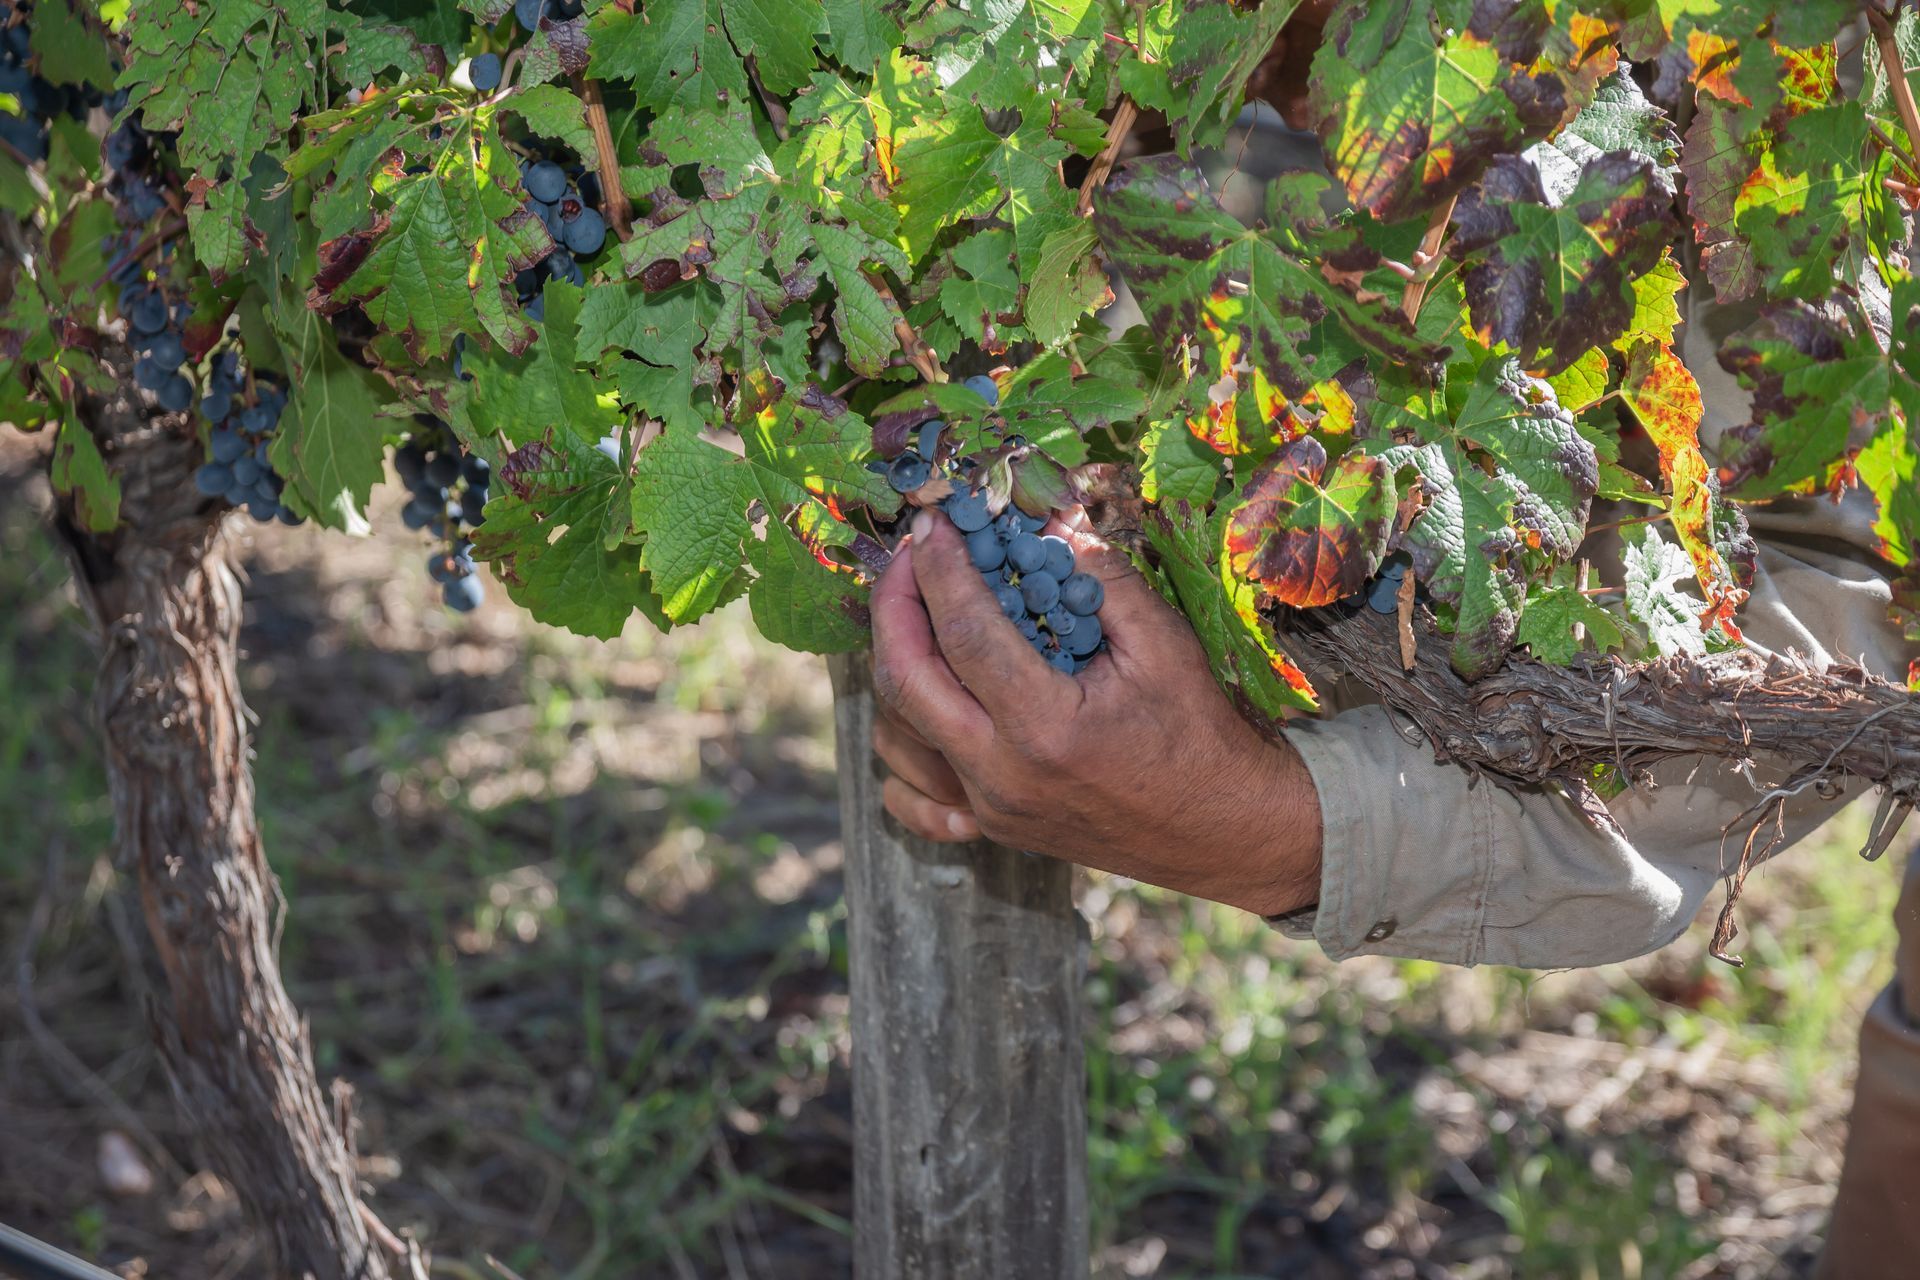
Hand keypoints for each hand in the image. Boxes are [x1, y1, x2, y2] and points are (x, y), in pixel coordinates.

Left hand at [869, 506, 1323, 917]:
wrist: (1223, 831)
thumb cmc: (1200, 735)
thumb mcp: (1165, 644)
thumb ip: (1101, 578)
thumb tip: (1048, 519)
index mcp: (1047, 728)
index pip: (965, 633)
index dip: (940, 569)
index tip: (932, 524)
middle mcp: (1003, 776)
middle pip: (905, 681)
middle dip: (894, 606)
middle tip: (910, 558)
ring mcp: (989, 810)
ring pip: (894, 735)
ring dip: (893, 666)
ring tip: (918, 616)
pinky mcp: (989, 829)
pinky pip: (910, 797)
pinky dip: (899, 747)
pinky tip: (922, 706)